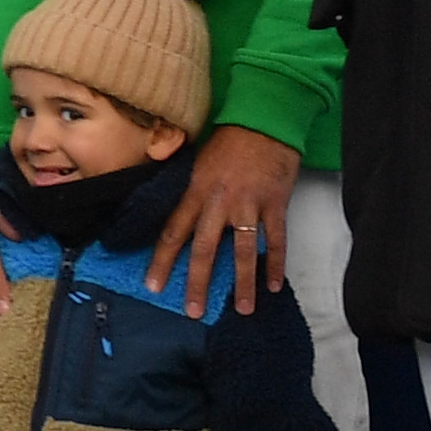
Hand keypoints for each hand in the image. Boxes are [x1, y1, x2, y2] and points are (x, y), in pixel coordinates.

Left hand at [143, 125, 301, 317]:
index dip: (162, 261)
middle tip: (193, 311)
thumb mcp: (199, 163)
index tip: (154, 286)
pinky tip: (274, 285)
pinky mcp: (275, 204)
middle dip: (198, 282)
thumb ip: (192, 192)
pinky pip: (276, 240)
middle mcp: (219, 202)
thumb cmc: (229, 140)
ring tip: (242, 309)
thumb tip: (181, 219)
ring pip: (243, 251)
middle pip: (204, 249)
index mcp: (196, 191)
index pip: (174, 232)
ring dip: (242, 283)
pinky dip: (275, 264)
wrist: (264, 119)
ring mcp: (249, 205)